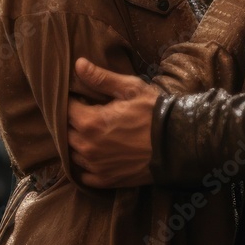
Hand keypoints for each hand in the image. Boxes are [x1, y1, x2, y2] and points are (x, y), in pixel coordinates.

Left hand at [67, 58, 159, 186]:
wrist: (177, 142)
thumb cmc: (154, 111)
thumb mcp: (130, 88)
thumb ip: (101, 78)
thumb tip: (78, 64)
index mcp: (91, 122)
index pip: (67, 109)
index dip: (74, 101)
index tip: (84, 97)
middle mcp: (88, 147)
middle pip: (66, 132)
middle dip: (74, 121)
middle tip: (89, 112)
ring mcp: (96, 167)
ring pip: (73, 153)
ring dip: (78, 142)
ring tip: (93, 132)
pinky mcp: (106, 180)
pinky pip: (83, 174)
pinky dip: (85, 164)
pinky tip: (96, 154)